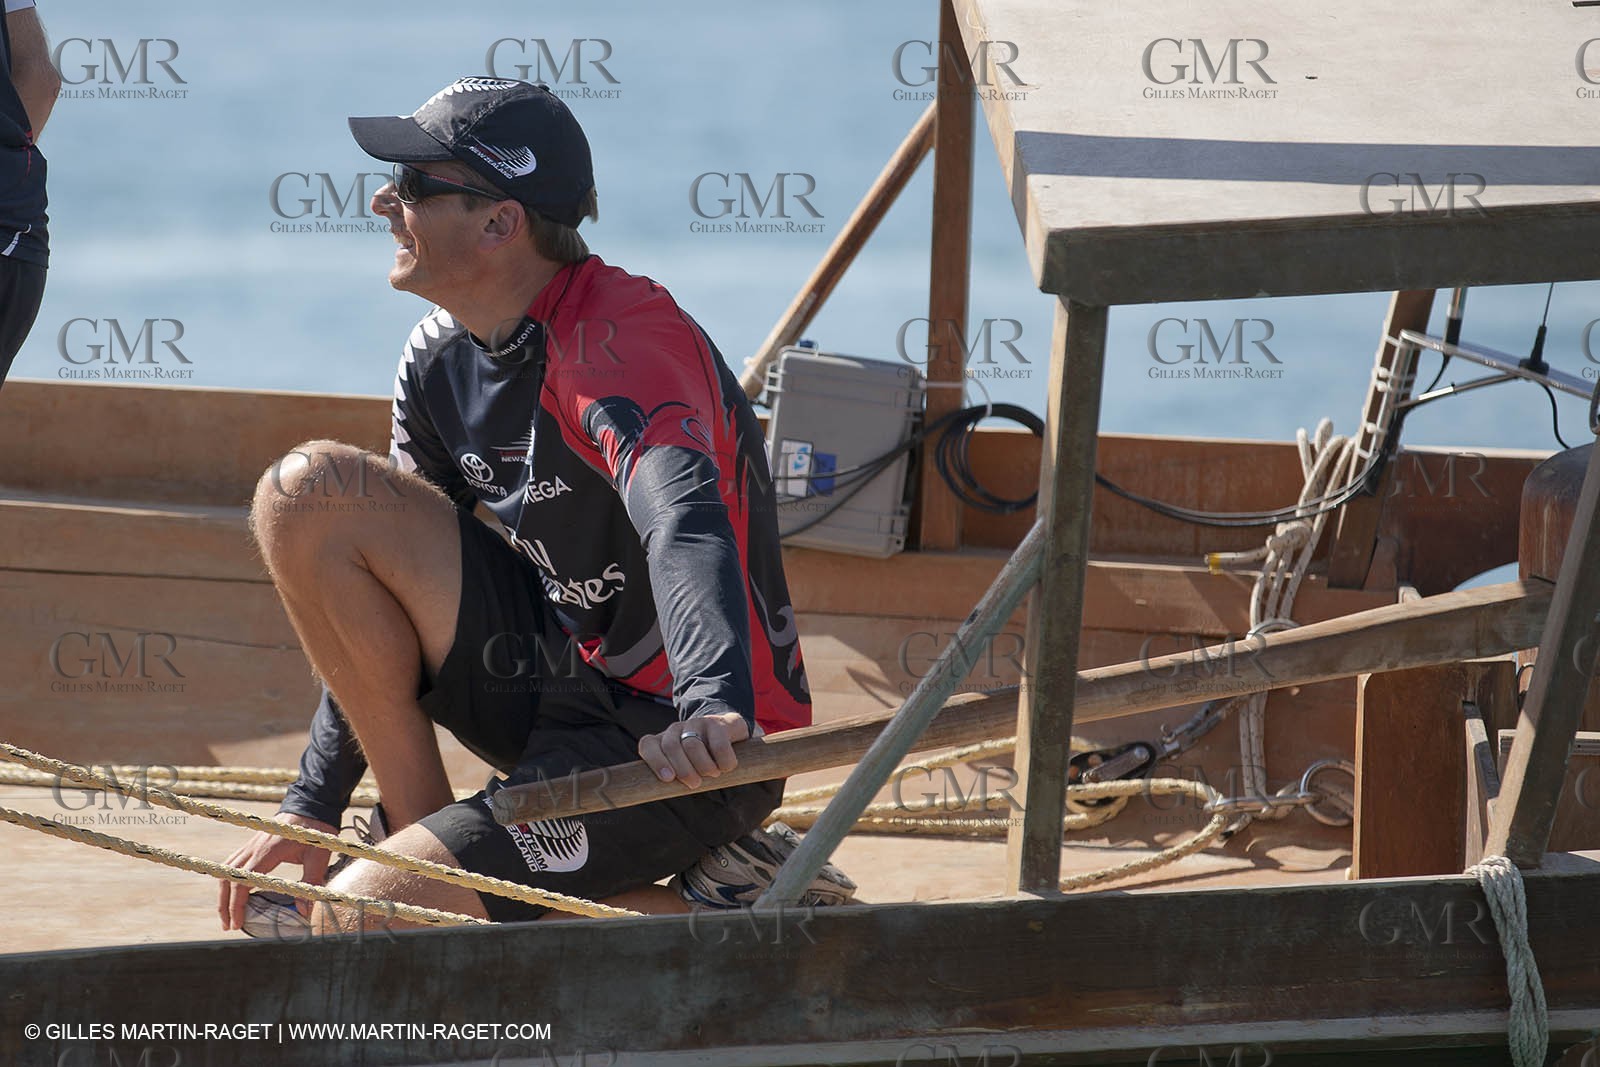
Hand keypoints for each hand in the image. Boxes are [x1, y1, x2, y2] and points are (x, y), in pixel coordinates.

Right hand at [217, 812, 337, 930]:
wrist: (311, 806)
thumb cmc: (316, 832)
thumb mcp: (319, 857)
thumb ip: (311, 883)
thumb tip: (304, 911)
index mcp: (268, 851)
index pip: (242, 881)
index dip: (237, 904)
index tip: (238, 923)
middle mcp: (253, 848)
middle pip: (227, 879)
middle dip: (225, 905)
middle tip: (229, 926)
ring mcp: (250, 845)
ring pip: (225, 871)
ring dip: (223, 894)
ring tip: (229, 915)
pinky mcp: (251, 844)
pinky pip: (232, 864)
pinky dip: (228, 881)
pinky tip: (235, 894)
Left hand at [638, 712, 749, 789]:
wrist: (729, 734)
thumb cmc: (702, 761)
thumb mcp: (686, 769)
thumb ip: (675, 779)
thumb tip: (662, 795)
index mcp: (663, 741)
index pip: (648, 745)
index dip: (655, 761)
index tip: (668, 779)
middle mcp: (676, 729)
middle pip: (671, 747)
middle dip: (683, 770)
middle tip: (695, 784)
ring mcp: (696, 723)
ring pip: (692, 746)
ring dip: (704, 766)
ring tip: (713, 774)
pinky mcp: (717, 724)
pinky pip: (718, 745)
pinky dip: (723, 761)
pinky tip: (727, 767)